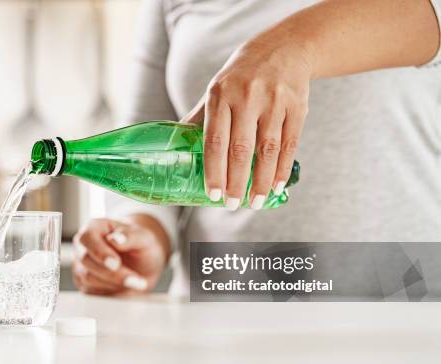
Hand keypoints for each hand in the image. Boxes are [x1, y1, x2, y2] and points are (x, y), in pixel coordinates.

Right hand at [72, 216, 168, 295]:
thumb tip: (116, 239)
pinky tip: (124, 287)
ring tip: (136, 282)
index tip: (116, 264)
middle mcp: (82, 245)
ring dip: (114, 284)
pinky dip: (109, 291)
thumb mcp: (144, 238)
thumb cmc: (140, 246)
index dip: (100, 252)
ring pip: (88, 278)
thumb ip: (130, 236)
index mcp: (94, 227)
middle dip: (113, 273)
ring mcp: (80, 264)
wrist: (142, 264)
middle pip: (87, 260)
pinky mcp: (82, 282)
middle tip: (137, 280)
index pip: (88, 237)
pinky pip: (90, 291)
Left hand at [182, 35, 311, 209]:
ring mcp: (274, 102)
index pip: (215, 140)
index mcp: (220, 95)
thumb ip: (200, 118)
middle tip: (232, 204)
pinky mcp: (297, 107)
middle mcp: (247, 97)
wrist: (284, 48)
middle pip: (241, 149)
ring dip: (260, 181)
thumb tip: (175, 147)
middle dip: (236, 182)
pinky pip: (289, 145)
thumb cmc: (240, 76)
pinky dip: (281, 169)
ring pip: (267, 150)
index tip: (212, 194)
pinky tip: (275, 186)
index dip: (214, 170)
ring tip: (254, 202)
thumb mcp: (216, 90)